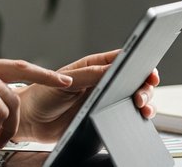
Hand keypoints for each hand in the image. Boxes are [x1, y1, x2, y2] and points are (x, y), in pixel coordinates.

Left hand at [15, 50, 159, 144]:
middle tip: (141, 96)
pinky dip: (137, 117)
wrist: (31, 121)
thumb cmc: (43, 94)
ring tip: (142, 107)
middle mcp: (103, 82)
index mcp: (94, 67)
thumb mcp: (66, 81)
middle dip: (144, 86)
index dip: (139, 63)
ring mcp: (106, 100)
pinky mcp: (105, 118)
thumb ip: (90, 74)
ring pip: (135, 98)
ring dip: (145, 102)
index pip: (123, 60)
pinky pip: (127, 116)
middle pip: (134, 80)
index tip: (149, 71)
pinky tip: (138, 119)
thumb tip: (115, 67)